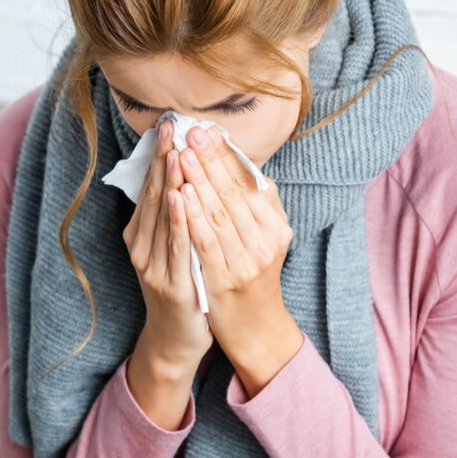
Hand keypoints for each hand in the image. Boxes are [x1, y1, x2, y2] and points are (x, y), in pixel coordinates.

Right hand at [122, 118, 214, 378]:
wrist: (175, 339)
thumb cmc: (181, 289)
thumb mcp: (170, 250)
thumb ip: (170, 218)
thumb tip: (181, 175)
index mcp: (140, 236)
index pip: (150, 188)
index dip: (159, 156)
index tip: (169, 125)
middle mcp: (140, 247)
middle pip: (153, 196)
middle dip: (163, 160)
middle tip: (172, 127)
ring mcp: (152, 266)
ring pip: (162, 217)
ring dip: (170, 182)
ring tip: (176, 151)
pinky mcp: (169, 284)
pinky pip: (175, 246)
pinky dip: (177, 220)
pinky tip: (181, 196)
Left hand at [176, 124, 298, 366]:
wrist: (254, 328)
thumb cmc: (251, 275)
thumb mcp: (263, 238)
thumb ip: (256, 204)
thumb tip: (239, 161)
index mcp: (275, 226)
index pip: (248, 182)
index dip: (226, 154)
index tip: (206, 129)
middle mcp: (266, 241)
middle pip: (233, 193)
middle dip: (210, 159)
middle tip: (190, 131)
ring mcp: (246, 262)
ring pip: (220, 214)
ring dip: (199, 181)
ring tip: (183, 154)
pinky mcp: (224, 280)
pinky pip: (207, 243)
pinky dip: (193, 218)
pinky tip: (180, 195)